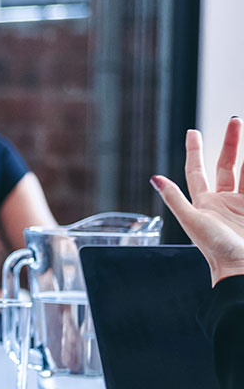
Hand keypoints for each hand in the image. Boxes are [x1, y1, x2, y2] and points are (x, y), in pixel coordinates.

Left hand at [153, 117, 243, 284]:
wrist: (242, 267)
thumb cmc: (216, 249)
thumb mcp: (192, 222)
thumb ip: (175, 199)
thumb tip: (154, 178)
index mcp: (204, 202)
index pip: (196, 170)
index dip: (194, 151)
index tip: (193, 131)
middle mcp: (224, 201)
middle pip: (227, 165)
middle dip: (232, 142)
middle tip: (235, 120)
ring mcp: (242, 205)